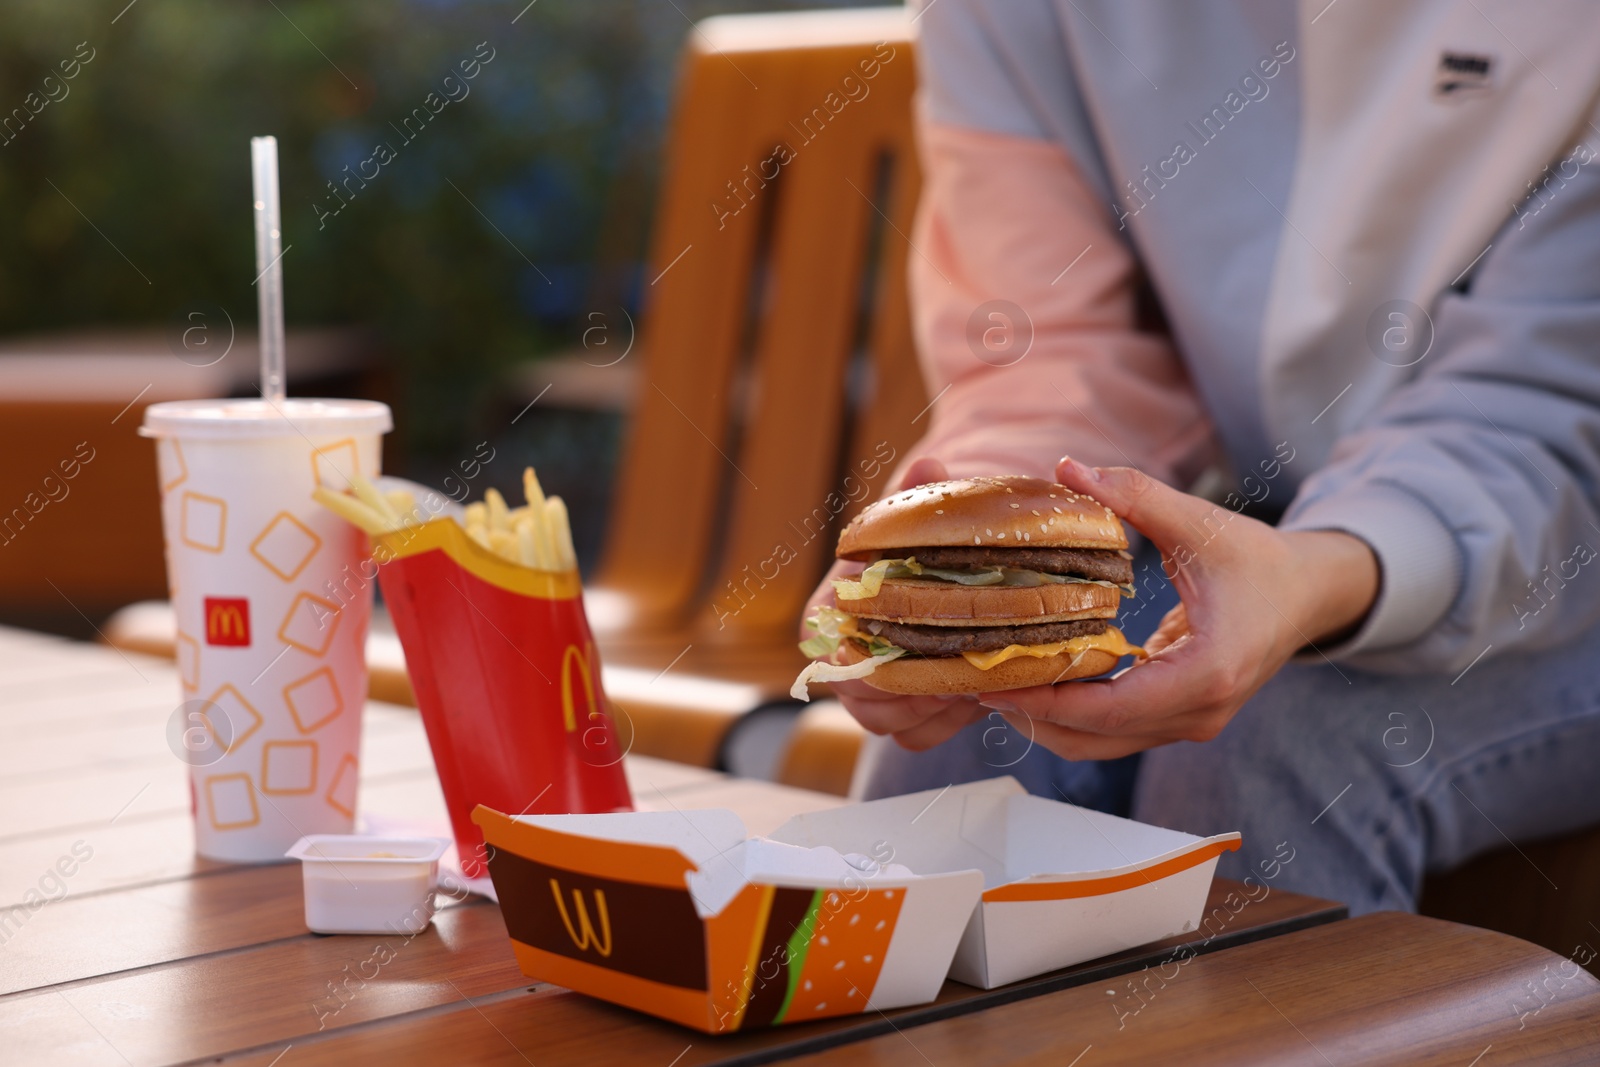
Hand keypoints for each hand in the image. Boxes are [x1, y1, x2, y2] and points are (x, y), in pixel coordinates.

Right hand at [799, 457, 985, 749]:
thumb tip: (927, 464)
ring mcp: (873, 687)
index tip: (922, 655)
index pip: (834, 659)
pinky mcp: (905, 707)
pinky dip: (947, 723)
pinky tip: (977, 693)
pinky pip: (917, 736)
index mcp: (828, 612)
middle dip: (915, 696)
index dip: (877, 667)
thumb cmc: (926, 531)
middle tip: (961, 677)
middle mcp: (842, 656)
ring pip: (893, 726)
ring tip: (974, 682)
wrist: (945, 551)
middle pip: (864, 704)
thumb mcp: (921, 508)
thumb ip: (918, 492)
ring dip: (936, 711)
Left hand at [978, 457, 1378, 760]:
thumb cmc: (1258, 559)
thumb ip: (1134, 495)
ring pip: (1103, 744)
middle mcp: (1200, 711)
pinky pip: (1115, 730)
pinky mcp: (1181, 718)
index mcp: (1208, 672)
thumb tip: (1068, 467)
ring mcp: (1192, 721)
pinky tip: (1032, 681)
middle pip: (1098, 737)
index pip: (1111, 707)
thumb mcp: (1198, 522)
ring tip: (992, 687)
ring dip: (1047, 722)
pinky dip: (1072, 714)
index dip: (1048, 701)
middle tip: (972, 686)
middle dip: (1033, 716)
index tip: (993, 685)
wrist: (1308, 594)